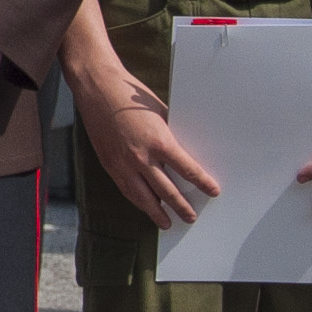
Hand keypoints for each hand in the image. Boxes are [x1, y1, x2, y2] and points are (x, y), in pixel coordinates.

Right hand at [79, 80, 221, 229]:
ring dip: (157, 212)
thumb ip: (171, 134)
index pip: (187, 170)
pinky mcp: (109, 164)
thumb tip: (183, 150)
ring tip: (166, 222)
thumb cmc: (130, 96)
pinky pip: (126, 189)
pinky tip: (143, 206)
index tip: (212, 191)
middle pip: (167, 191)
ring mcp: (123, 163)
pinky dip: (136, 201)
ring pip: (143, 197)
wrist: (98, 89)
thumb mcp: (160, 113)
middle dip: (181, 206)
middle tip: (190, 217)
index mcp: (159, 142)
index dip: (202, 183)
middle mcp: (142, 157)